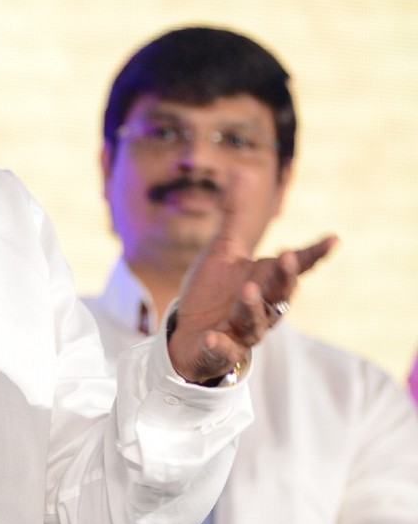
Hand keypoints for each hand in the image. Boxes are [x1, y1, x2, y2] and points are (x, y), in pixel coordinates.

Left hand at [167, 175, 336, 383]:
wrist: (190, 333)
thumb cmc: (213, 291)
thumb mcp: (222, 250)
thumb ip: (234, 216)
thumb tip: (242, 172)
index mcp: (266, 280)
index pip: (296, 266)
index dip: (315, 253)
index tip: (333, 238)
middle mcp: (263, 306)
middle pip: (282, 292)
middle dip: (285, 276)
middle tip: (287, 255)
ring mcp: (244, 330)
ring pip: (256, 320)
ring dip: (252, 305)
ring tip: (246, 288)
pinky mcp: (223, 351)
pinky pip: (225, 350)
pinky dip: (220, 344)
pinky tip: (213, 336)